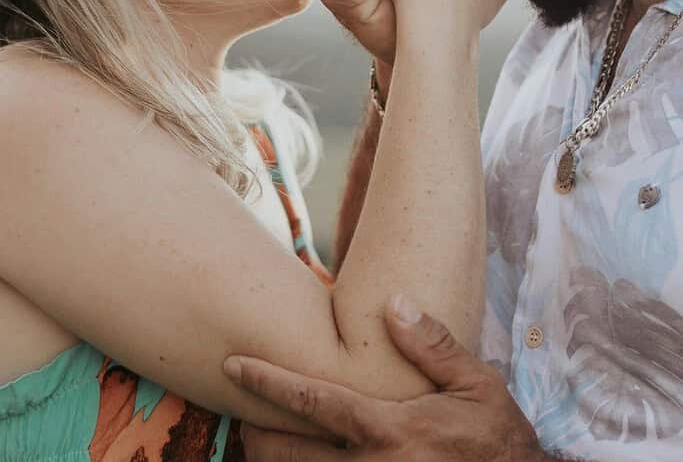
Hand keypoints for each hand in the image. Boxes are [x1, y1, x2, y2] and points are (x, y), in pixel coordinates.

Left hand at [226, 298, 545, 461]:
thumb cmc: (498, 441)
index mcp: (389, 429)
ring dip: (272, 461)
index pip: (314, 400)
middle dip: (256, 432)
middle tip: (241, 411)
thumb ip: (432, 344)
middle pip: (288, 453)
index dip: (268, 381)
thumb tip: (393, 302)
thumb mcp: (476, 384)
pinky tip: (301, 460)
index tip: (235, 364)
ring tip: (257, 441)